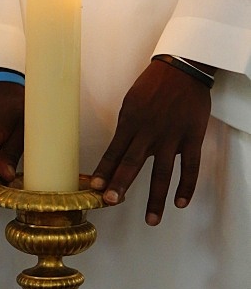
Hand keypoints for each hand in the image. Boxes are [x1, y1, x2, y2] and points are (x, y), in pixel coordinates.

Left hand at [90, 59, 212, 224]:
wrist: (182, 69)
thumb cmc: (153, 86)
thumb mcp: (131, 103)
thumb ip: (126, 128)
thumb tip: (116, 151)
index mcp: (131, 123)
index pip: (114, 151)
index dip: (104, 171)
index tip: (96, 188)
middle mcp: (149, 132)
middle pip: (133, 162)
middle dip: (121, 184)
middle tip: (113, 202)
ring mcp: (172, 136)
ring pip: (162, 172)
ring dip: (156, 197)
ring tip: (151, 219)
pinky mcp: (192, 137)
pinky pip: (190, 166)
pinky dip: (186, 186)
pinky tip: (180, 202)